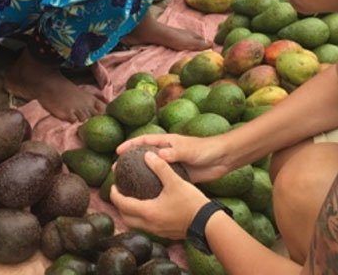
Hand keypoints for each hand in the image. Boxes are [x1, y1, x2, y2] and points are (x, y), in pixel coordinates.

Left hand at [110, 150, 209, 239]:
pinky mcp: (166, 234)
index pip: (123, 204)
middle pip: (126, 217)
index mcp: (147, 212)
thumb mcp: (175, 181)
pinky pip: (148, 227)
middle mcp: (149, 224)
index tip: (112, 186)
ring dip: (130, 214)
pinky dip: (142, 218)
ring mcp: (157, 231)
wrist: (206, 223)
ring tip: (132, 201)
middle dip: (120, 206)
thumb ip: (160, 167)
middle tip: (120, 194)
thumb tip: (147, 154)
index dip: (114, 195)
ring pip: (136, 224)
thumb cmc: (191, 202)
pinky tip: (151, 208)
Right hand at [117, 132, 231, 182]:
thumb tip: (158, 155)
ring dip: (139, 176)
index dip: (130, 145)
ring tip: (126, 185)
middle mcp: (167, 152)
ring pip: (151, 170)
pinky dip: (153, 187)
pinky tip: (145, 196)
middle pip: (143, 156)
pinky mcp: (179, 176)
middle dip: (129, 161)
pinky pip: (162, 181)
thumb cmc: (205, 149)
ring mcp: (172, 165)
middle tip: (116, 171)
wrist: (222, 159)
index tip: (118, 152)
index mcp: (167, 142)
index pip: (144, 141)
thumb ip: (174, 152)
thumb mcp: (189, 149)